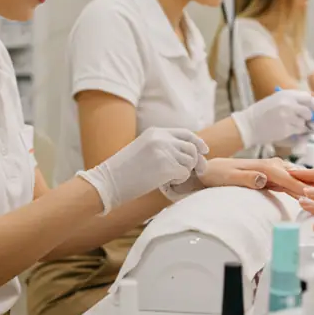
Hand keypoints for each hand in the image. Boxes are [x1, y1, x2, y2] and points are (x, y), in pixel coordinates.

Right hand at [77, 127, 207, 209]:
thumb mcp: (143, 149)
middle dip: (197, 160)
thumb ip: (163, 146)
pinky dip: (180, 180)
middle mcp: (162, 138)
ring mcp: (164, 151)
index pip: (186, 133)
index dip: (198, 142)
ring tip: (171, 177)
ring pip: (190, 161)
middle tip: (196, 172)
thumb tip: (190, 153)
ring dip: (185, 171)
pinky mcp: (166, 166)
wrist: (108, 182)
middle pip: (192, 147)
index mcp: (156, 132)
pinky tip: (167, 182)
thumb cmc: (124, 171)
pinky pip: (184, 173)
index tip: (205, 150)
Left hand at [162, 157, 309, 199]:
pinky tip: (311, 194)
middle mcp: (272, 165)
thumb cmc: (216, 175)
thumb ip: (246, 178)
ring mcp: (273, 170)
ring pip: (298, 179)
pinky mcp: (272, 176)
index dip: (305, 188)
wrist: (207, 170)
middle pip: (299, 178)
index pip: (290, 179)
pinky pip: (291, 182)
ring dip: (312, 186)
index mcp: (265, 167)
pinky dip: (302, 187)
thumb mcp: (228, 178)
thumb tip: (263, 179)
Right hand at [232, 90, 313, 147]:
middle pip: (309, 111)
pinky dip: (297, 132)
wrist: (249, 125)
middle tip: (306, 121)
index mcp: (286, 94)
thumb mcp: (277, 100)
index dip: (313, 105)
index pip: (308, 98)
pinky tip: (288, 130)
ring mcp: (288, 117)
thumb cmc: (262, 113)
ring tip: (291, 125)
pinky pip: (299, 130)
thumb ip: (294, 101)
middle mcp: (289, 104)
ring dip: (302, 126)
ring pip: (305, 122)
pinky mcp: (287, 128)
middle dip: (309, 117)